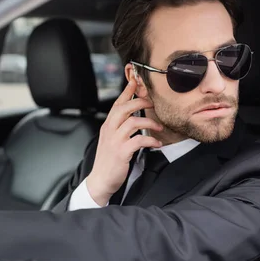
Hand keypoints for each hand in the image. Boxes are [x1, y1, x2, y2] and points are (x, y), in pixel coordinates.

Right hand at [86, 78, 162, 205]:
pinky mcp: (122, 152)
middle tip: (153, 104)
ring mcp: (115, 141)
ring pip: (133, 122)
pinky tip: (157, 144)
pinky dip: (151, 141)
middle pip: (125, 108)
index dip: (127, 91)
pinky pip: (139, 140)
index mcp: (108, 125)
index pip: (117, 103)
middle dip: (141, 102)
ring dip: (150, 123)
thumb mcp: (111, 140)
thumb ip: (119, 127)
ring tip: (159, 128)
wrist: (100, 180)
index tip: (135, 80)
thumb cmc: (108, 160)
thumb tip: (133, 117)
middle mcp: (110, 130)